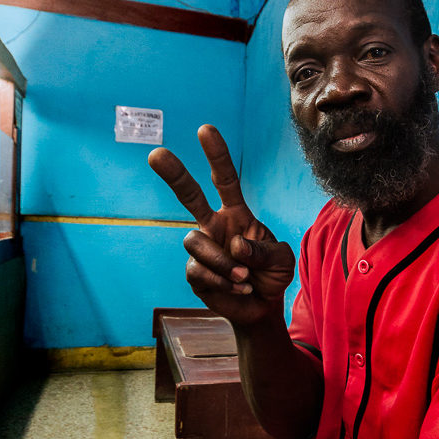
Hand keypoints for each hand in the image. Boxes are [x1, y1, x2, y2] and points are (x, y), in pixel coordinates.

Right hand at [149, 125, 294, 325]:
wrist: (262, 308)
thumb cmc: (272, 276)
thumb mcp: (282, 260)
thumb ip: (263, 251)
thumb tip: (235, 244)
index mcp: (237, 214)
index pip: (224, 180)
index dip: (216, 156)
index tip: (205, 130)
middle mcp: (215, 226)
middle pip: (189, 196)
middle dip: (174, 175)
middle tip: (156, 155)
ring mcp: (203, 248)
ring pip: (194, 242)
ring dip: (222, 262)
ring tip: (244, 278)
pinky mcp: (195, 273)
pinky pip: (199, 272)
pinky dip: (223, 282)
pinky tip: (239, 288)